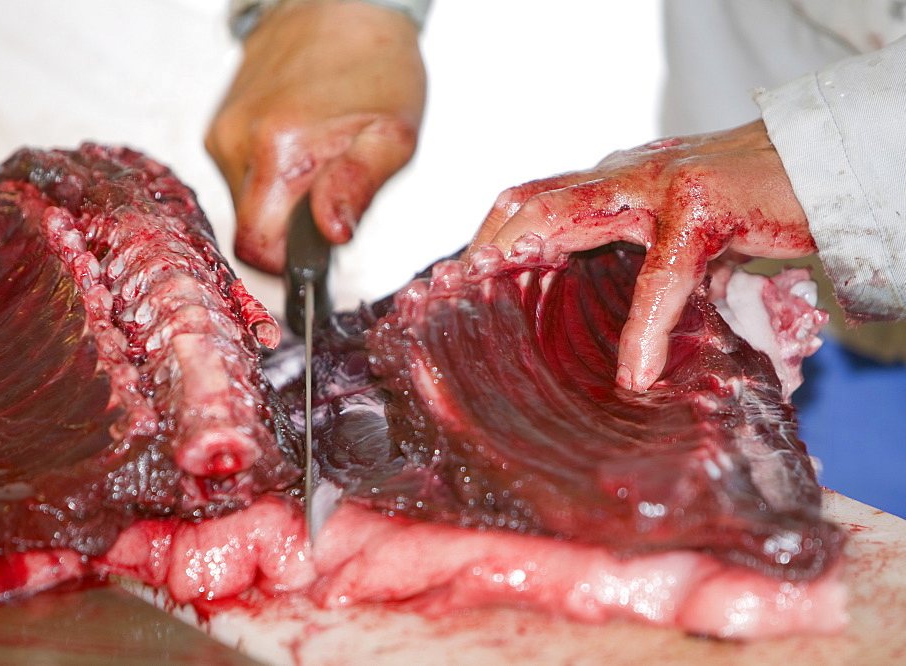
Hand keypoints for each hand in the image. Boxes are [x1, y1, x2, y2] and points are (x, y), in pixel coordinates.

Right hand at [206, 0, 425, 273]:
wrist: (343, 4)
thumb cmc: (376, 67)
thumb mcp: (393, 136)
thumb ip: (358, 189)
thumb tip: (334, 234)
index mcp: (278, 151)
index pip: (257, 248)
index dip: (288, 264)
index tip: (318, 252)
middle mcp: (236, 143)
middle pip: (249, 228)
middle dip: (290, 229)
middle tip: (331, 196)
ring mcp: (221, 132)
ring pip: (245, 202)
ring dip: (282, 199)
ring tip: (319, 160)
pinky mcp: (218, 125)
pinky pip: (240, 175)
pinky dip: (270, 175)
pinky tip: (299, 145)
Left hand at [468, 120, 815, 391]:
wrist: (817, 163)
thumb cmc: (744, 203)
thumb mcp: (674, 234)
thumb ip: (637, 266)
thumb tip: (618, 342)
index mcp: (610, 186)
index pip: (529, 200)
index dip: (488, 237)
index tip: (457, 284)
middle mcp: (620, 178)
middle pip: (528, 199)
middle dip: (484, 246)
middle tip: (454, 297)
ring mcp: (657, 186)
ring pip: (568, 213)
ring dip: (525, 257)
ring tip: (496, 310)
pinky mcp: (705, 208)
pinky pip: (663, 272)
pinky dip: (645, 325)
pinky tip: (636, 372)